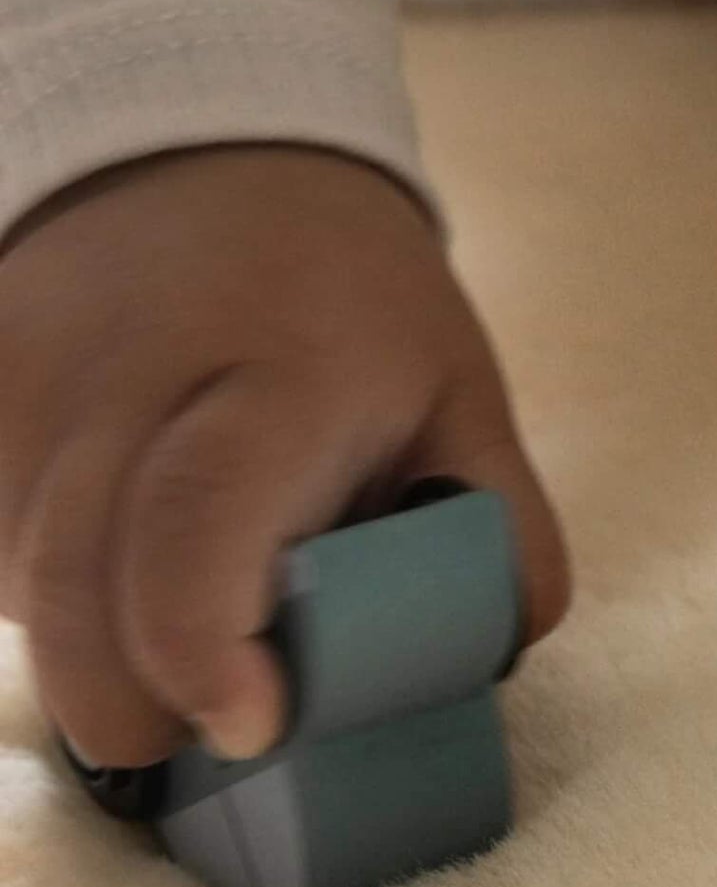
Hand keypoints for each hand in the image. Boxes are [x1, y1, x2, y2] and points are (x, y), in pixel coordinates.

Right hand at [0, 143, 569, 767]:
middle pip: (69, 578)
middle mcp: (126, 370)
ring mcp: (18, 375)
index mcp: (281, 369)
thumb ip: (498, 528)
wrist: (211, 154)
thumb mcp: (461, 394)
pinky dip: (41, 592)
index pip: (197, 517)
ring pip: (15, 577)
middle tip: (207, 732)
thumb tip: (489, 657)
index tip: (249, 724)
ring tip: (181, 614)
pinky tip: (113, 564)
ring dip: (87, 645)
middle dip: (126, 702)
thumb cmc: (356, 303)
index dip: (200, 645)